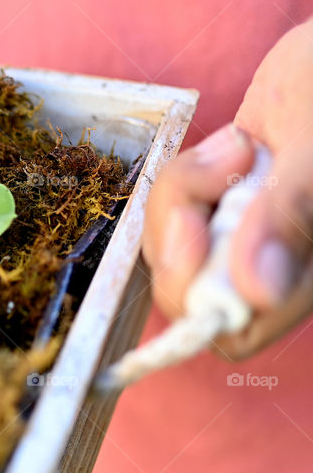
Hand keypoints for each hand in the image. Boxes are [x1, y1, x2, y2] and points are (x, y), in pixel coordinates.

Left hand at [144, 20, 312, 359]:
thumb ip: (292, 213)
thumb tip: (258, 289)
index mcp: (308, 273)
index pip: (232, 330)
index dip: (198, 298)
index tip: (196, 229)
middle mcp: (274, 264)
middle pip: (186, 286)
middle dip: (182, 227)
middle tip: (221, 166)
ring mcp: (246, 232)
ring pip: (173, 241)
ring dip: (187, 189)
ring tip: (243, 144)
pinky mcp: (224, 199)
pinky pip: (177, 205)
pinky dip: (190, 172)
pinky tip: (238, 142)